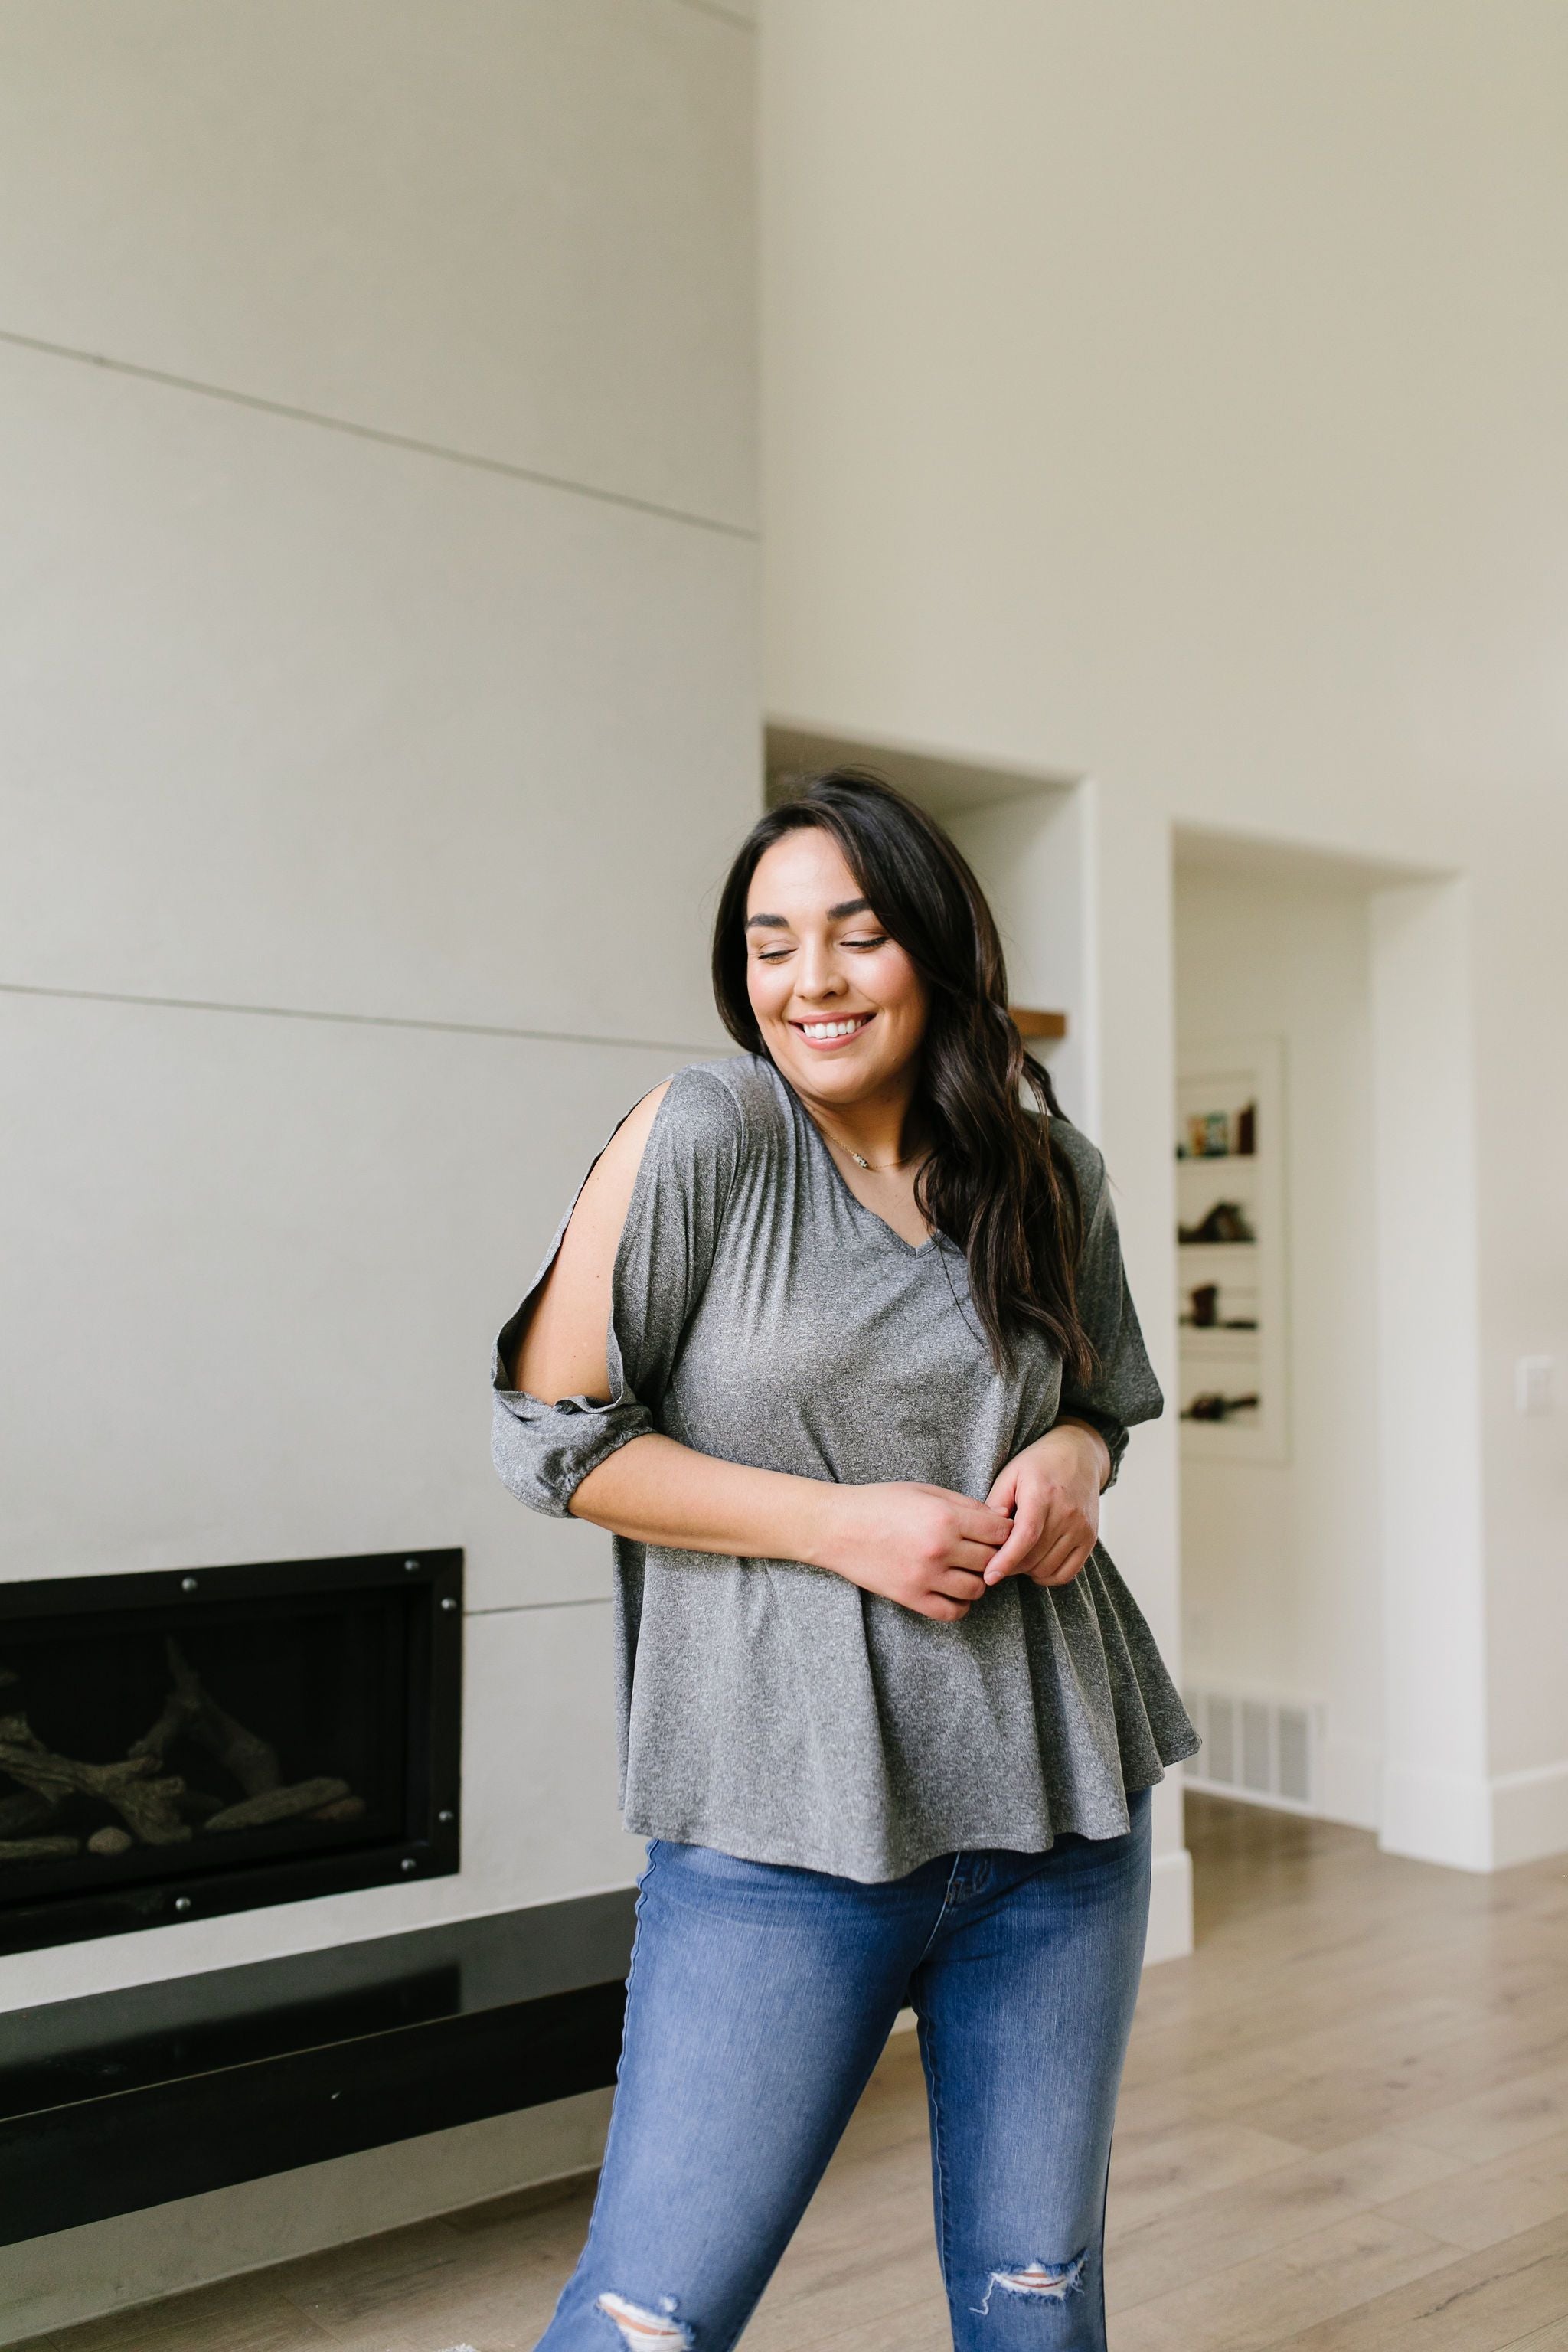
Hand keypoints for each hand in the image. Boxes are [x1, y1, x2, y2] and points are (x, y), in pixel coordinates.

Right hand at [815, 1481, 1013, 1620]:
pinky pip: (953, 1611)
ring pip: (977, 1589)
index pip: (999, 1532)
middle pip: (991, 1560)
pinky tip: (952, 1590)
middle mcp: (939, 1549)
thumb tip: (1000, 1519)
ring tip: (964, 1569)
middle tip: (980, 1550)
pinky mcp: (911, 1598)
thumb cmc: (880, 1503)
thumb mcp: (924, 1491)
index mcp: (945, 1518)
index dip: (1004, 1532)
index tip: (997, 1533)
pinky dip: (960, 1604)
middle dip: (992, 1555)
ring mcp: (926, 1577)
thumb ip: (964, 1505)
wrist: (837, 1527)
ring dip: (977, 1580)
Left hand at [980, 1422, 1108, 1589]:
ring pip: (1048, 1568)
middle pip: (1034, 1557)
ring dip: (1027, 1571)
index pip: (1026, 1536)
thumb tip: (987, 1536)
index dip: (1006, 1560)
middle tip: (997, 1558)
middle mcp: (1067, 1512)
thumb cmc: (1038, 1465)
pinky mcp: (1090, 1538)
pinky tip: (1035, 1565)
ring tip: (1016, 1556)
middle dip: (1010, 1565)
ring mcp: (1082, 1527)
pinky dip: (1048, 1576)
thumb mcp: (1009, 1475)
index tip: (989, 1577)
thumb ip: (995, 1504)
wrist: (1078, 1454)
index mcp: (1042, 1493)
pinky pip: (1067, 1573)